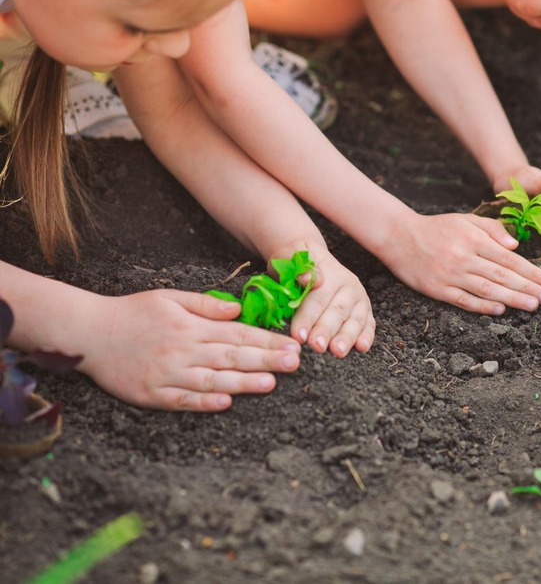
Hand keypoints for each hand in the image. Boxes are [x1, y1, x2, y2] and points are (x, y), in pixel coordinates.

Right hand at [76, 290, 301, 411]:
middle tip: (294, 364)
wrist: (88, 332)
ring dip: (242, 383)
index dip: (267, 342)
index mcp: (190, 326)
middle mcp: (182, 350)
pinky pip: (182, 400)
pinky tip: (225, 403)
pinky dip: (203, 402)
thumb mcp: (171, 298)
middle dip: (265, 361)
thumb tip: (239, 310)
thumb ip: (206, 305)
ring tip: (270, 384)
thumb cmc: (133, 312)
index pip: (237, 335)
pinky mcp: (151, 394)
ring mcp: (166, 373)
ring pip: (211, 380)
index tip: (291, 346)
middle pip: (231, 357)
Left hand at [269, 240, 374, 358]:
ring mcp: (359, 299)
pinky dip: (367, 336)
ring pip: (354, 319)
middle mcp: (348, 286)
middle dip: (326, 330)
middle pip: (337, 311)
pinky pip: (369, 324)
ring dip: (347, 337)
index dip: (308, 317)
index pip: (317, 298)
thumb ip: (293, 261)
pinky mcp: (365, 310)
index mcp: (329, 272)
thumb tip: (307, 279)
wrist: (312, 260)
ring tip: (337, 351)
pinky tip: (361, 347)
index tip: (298, 335)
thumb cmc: (296, 263)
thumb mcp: (287, 255)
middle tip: (317, 346)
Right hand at [378, 212, 540, 314]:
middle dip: (528, 288)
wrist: (399, 236)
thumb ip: (492, 230)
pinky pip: (464, 300)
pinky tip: (500, 309)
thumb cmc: (437, 228)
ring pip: (487, 289)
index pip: (509, 259)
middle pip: (502, 276)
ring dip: (513, 299)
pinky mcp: (438, 289)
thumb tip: (515, 246)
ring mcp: (451, 275)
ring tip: (532, 305)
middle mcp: (464, 257)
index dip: (532, 272)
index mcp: (474, 239)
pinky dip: (483, 306)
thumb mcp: (466, 219)